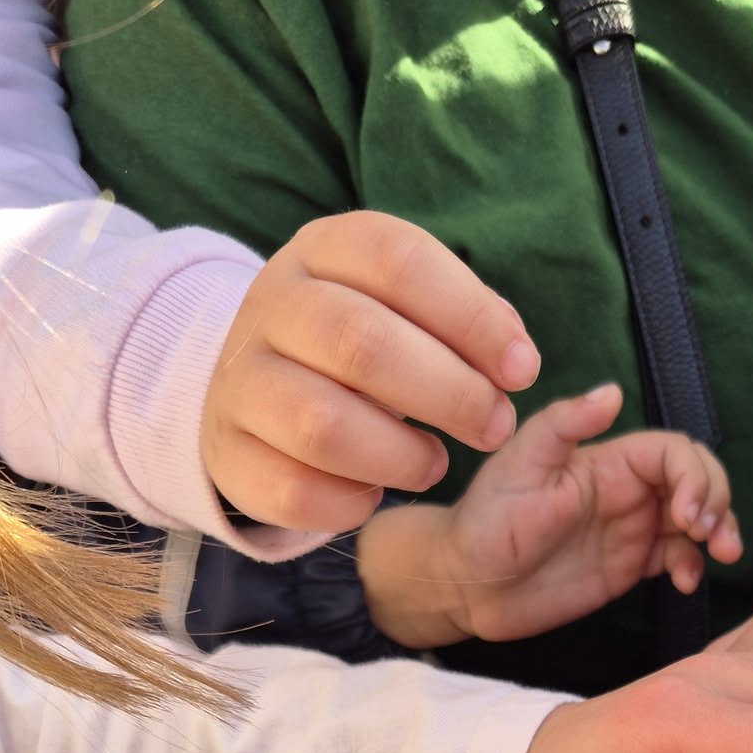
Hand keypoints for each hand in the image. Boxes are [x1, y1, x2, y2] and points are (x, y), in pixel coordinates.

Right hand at [200, 212, 540, 534]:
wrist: (255, 385)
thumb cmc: (358, 343)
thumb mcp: (406, 306)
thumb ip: (464, 321)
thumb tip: (515, 359)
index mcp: (323, 250)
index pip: (399, 262)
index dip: (472, 317)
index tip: (522, 369)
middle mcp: (273, 305)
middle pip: (361, 342)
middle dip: (449, 393)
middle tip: (494, 426)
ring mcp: (242, 381)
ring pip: (324, 427)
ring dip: (401, 455)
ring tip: (435, 464)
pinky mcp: (230, 454)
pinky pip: (294, 491)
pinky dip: (350, 502)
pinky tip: (373, 492)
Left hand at [357, 384, 740, 647]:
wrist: (468, 583)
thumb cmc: (486, 520)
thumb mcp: (519, 465)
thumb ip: (564, 425)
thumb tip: (613, 392)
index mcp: (608, 461)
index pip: (673, 453)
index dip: (693, 476)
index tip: (685, 514)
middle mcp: (627, 490)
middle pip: (697, 480)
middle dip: (716, 500)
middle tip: (706, 535)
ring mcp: (632, 529)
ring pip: (697, 519)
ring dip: (718, 531)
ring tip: (719, 555)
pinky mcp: (630, 566)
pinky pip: (678, 558)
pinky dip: (693, 566)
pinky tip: (684, 581)